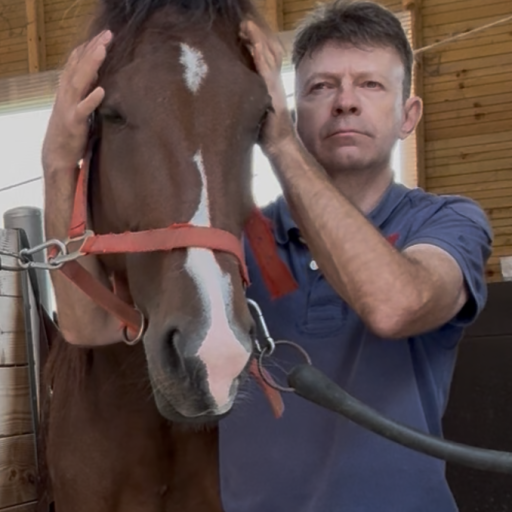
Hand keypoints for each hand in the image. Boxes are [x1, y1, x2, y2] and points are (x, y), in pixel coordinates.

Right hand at [42, 30, 111, 175]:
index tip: (102, 34)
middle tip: (107, 34)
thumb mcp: (77, 107)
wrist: (57, 155)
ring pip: (80, 82)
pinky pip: (83, 109)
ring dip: (91, 65)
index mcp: (67, 89)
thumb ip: (85, 93)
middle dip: (93, 49)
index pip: (76, 62)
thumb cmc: (70, 131)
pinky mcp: (74, 123)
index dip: (87, 47)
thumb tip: (98, 81)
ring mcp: (69, 107)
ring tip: (103, 51)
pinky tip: (101, 89)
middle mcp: (66, 94)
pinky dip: (91, 99)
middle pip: (79, 66)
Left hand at [239, 20, 294, 155]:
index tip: (244, 31)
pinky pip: (266, 70)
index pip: (265, 58)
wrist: (280, 145)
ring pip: (268, 56)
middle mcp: (274, 82)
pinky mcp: (272, 94)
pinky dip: (260, 55)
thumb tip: (235, 94)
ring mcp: (274, 87)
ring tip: (246, 26)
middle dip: (257, 35)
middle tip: (244, 23)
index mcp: (270, 85)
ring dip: (257, 39)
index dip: (256, 43)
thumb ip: (250, 99)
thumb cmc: (266, 131)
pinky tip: (253, 44)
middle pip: (269, 51)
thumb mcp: (256, 110)